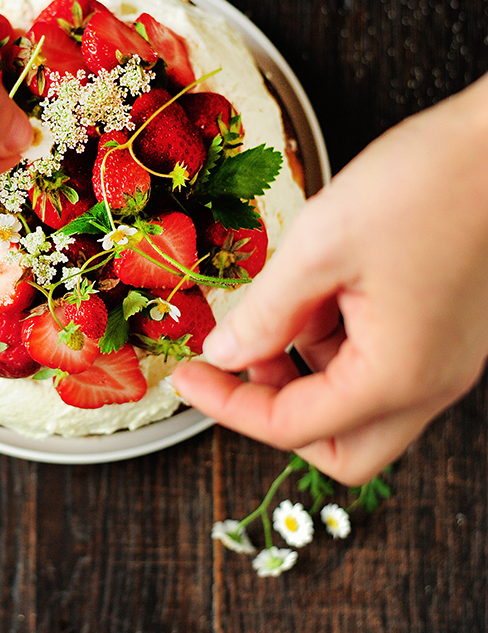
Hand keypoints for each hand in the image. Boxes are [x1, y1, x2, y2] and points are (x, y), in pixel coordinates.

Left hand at [173, 76, 487, 483]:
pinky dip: (337, 341)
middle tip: (239, 360)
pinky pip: (378, 365)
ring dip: (306, 368)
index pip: (294, 428)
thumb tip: (224, 353)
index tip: (189, 376)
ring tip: (287, 297)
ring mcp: (442, 362)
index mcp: (399, 376)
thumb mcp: (320, 246)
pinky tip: (320, 285)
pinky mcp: (442, 335)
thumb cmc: (423, 185)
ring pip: (357, 405)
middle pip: (339, 447)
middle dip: (278, 411)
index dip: (228, 406)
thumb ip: (265, 312)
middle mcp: (429, 384)